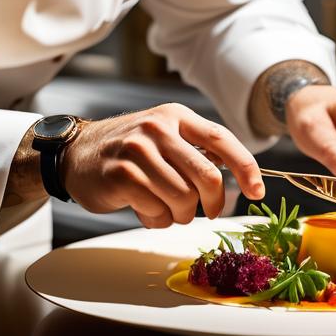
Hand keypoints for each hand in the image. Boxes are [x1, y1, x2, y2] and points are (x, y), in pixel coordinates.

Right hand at [60, 104, 265, 227]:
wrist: (77, 153)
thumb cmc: (130, 151)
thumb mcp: (164, 136)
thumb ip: (196, 151)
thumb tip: (237, 177)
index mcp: (176, 116)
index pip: (221, 139)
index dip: (246, 167)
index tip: (258, 191)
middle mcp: (158, 128)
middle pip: (207, 176)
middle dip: (213, 202)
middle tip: (207, 211)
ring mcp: (138, 150)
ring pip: (183, 198)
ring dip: (180, 214)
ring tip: (167, 209)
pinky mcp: (121, 175)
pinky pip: (156, 209)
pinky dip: (157, 219)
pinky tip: (146, 210)